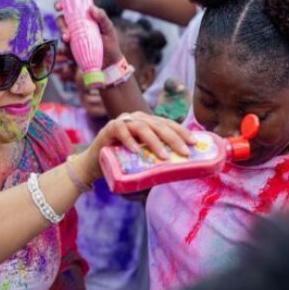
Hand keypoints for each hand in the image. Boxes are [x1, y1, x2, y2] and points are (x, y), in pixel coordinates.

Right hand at [56, 4, 123, 67]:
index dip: (60, 5)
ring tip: (67, 40)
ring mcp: (72, 39)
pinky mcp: (71, 51)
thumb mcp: (108, 28)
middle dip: (60, 25)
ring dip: (62, 36)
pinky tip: (71, 53)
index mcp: (83, 18)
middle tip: (66, 32)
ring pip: (62, 35)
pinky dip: (66, 51)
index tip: (58, 7)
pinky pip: (64, 50)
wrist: (110, 62)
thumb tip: (91, 7)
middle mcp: (75, 27)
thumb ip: (102, 16)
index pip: (69, 9)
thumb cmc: (110, 42)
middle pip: (61, 21)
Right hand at [76, 112, 194, 181]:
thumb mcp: (143, 160)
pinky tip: (137, 150)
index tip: (194, 142)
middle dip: (174, 138)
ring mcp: (123, 122)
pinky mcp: (109, 128)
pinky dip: (129, 141)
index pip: (167, 124)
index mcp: (147, 122)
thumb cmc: (121, 161)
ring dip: (155, 142)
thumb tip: (180, 171)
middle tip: (185, 152)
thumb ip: (157, 160)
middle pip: (158, 125)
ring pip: (142, 127)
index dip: (181, 131)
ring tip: (164, 156)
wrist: (94, 165)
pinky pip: (121, 130)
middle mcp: (136, 118)